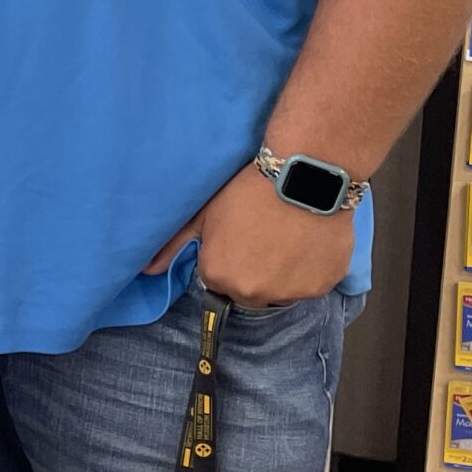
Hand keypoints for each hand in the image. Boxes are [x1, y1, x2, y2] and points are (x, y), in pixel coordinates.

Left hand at [146, 162, 356, 309]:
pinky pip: (312, 284)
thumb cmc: (246, 192)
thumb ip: (173, 246)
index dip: (228, 260)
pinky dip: (312, 269)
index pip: (219, 282)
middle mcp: (253, 293)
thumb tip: (148, 270)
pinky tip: (308, 241)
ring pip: (283, 290)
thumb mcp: (202, 215)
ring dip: (283, 274)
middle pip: (251, 291)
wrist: (302, 179)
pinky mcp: (322, 285)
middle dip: (254, 272)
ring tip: (288, 239)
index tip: (238, 240)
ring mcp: (290, 292)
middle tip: (263, 239)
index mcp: (219, 277)